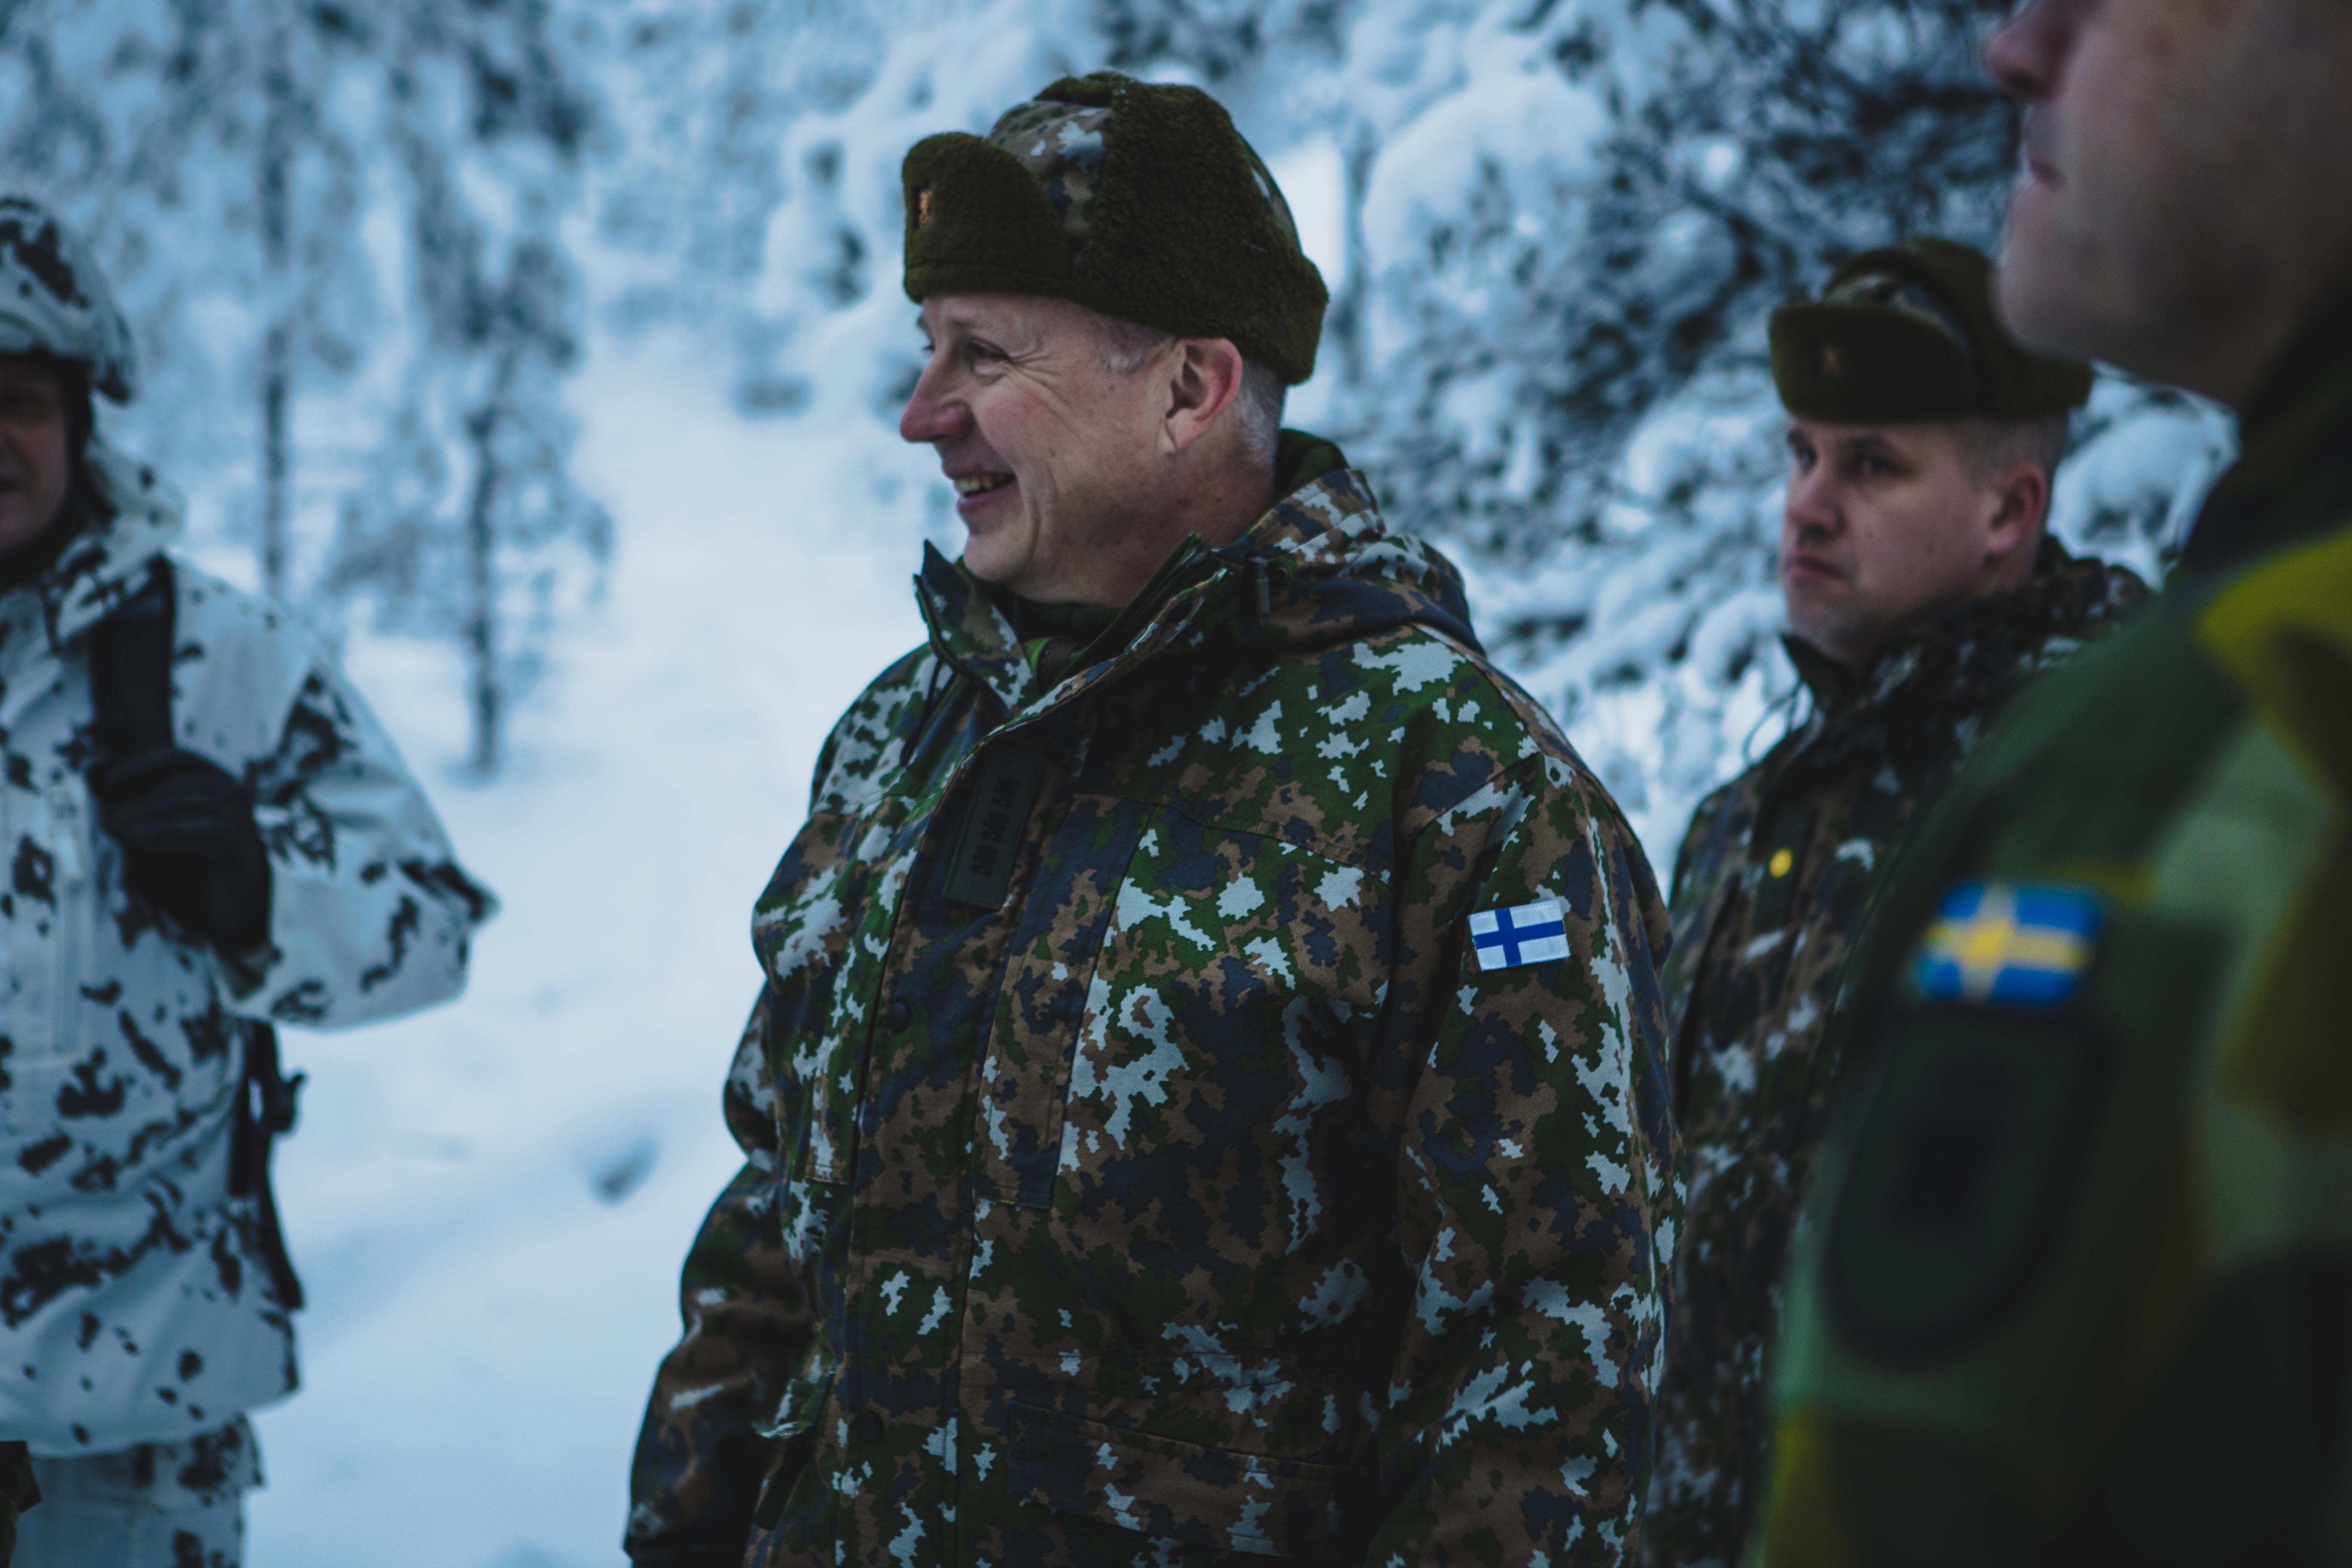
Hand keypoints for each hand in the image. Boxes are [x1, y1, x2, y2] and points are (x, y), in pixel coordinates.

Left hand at [88, 746, 271, 954]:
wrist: (230, 914)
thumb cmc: (191, 871)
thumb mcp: (160, 833)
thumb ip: (139, 810)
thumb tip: (96, 782)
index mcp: (217, 784)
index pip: (179, 757)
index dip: (141, 763)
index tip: (107, 780)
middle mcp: (234, 795)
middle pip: (180, 780)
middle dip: (138, 798)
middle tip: (104, 821)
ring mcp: (241, 819)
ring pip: (189, 799)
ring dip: (145, 813)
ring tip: (113, 831)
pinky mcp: (240, 846)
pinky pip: (200, 830)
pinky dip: (163, 833)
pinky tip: (134, 841)